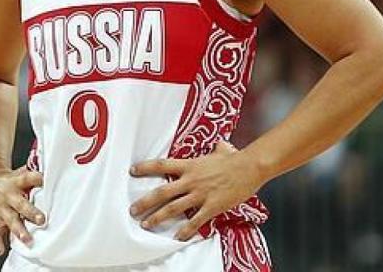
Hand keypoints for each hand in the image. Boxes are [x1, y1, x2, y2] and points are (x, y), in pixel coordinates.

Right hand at [0, 167, 44, 255]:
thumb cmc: (12, 180)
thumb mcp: (22, 174)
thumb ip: (36, 178)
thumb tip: (58, 175)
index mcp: (18, 182)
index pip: (29, 178)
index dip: (39, 179)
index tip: (47, 180)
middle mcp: (9, 196)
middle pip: (21, 204)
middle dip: (31, 213)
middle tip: (42, 220)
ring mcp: (2, 209)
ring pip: (10, 220)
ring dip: (18, 230)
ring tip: (26, 239)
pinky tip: (1, 250)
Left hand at [128, 142, 264, 240]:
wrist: (250, 167)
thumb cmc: (235, 158)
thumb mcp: (221, 150)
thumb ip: (216, 148)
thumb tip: (220, 144)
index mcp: (190, 165)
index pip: (162, 165)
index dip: (145, 168)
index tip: (132, 171)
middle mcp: (191, 180)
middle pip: (162, 192)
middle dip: (145, 202)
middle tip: (132, 210)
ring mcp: (200, 194)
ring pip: (173, 208)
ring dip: (158, 217)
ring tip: (146, 224)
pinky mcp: (212, 206)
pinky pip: (195, 221)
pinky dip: (185, 230)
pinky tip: (177, 237)